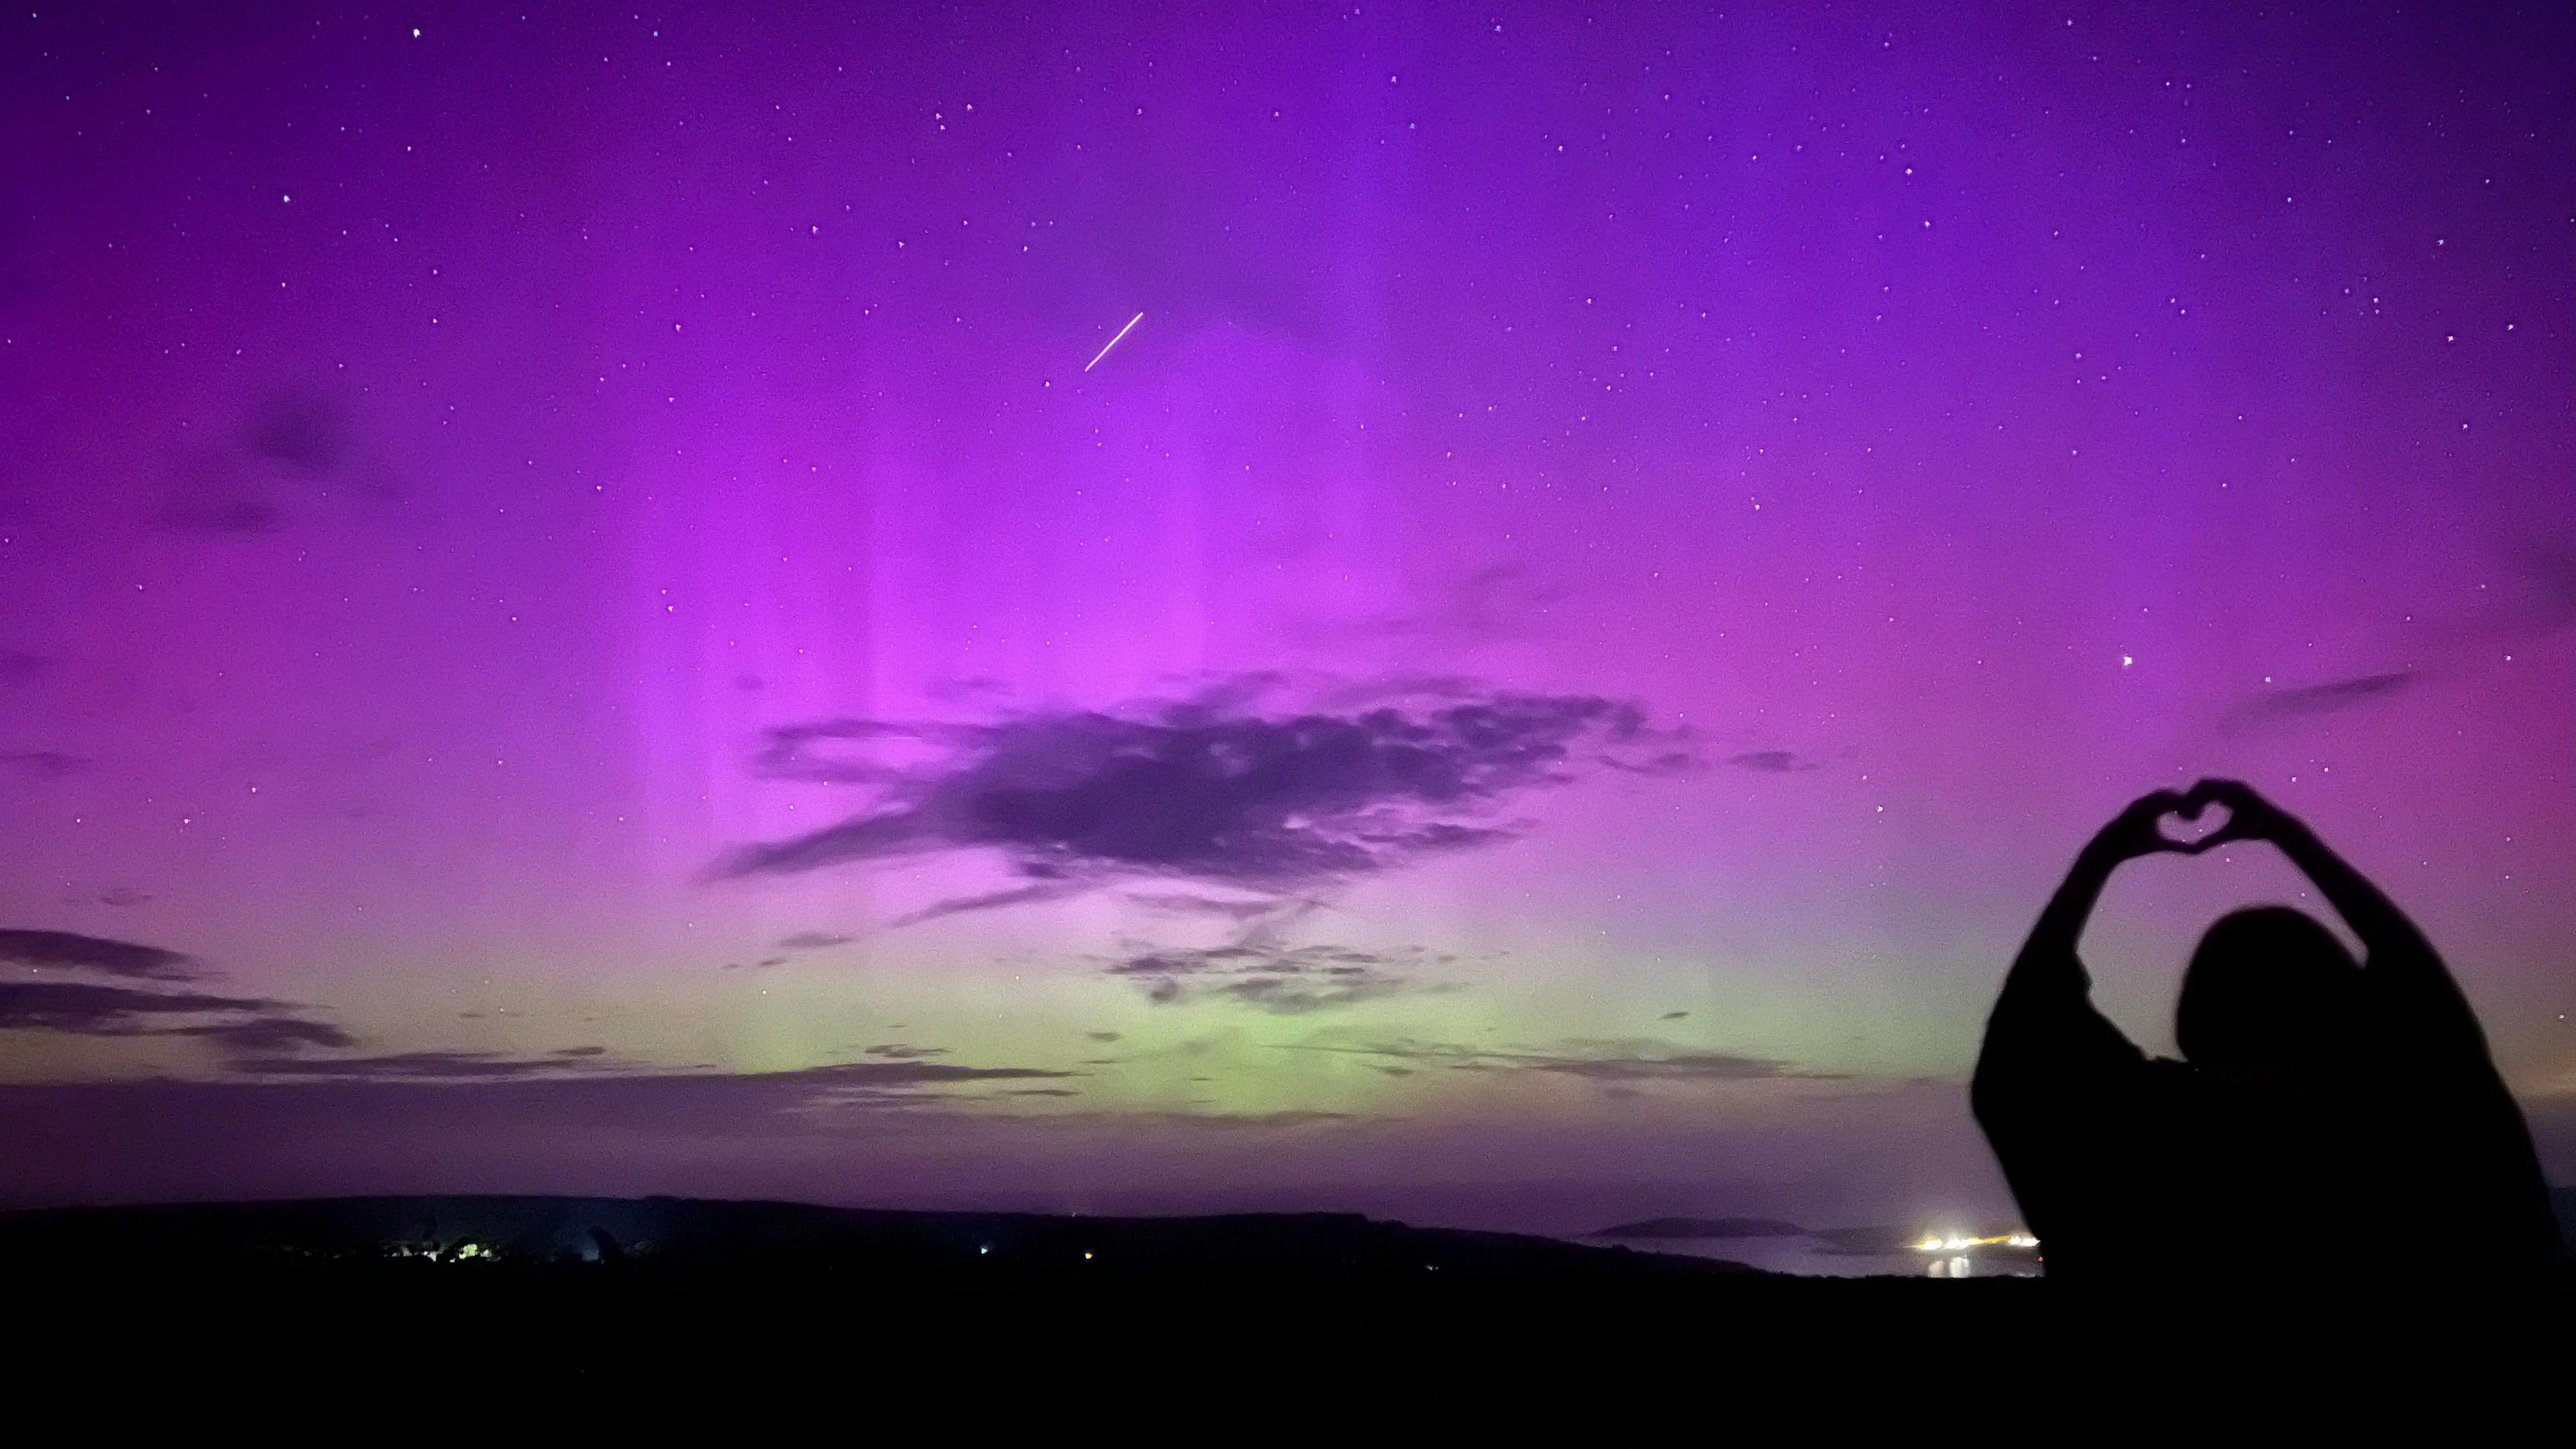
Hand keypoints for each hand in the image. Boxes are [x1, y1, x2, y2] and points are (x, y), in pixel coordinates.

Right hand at [2084, 788, 2197, 863]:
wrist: (2111, 849)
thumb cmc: (2135, 846)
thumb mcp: (2162, 845)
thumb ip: (2179, 845)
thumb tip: (2197, 850)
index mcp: (2157, 808)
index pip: (2177, 800)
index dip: (2189, 805)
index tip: (2200, 815)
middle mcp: (2148, 803)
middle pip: (2171, 794)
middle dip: (2184, 799)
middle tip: (2198, 810)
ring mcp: (2139, 804)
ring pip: (2160, 795)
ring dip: (2173, 800)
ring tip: (2187, 811)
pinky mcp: (2132, 808)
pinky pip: (2148, 802)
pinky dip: (2160, 805)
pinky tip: (2170, 812)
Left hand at [2177, 777, 2296, 852]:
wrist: (2274, 829)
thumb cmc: (2252, 831)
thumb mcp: (2226, 835)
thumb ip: (2210, 839)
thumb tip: (2194, 848)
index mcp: (2224, 795)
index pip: (2201, 790)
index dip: (2189, 800)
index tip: (2183, 817)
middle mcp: (2229, 787)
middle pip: (2201, 784)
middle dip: (2190, 798)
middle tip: (2185, 816)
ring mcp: (2236, 786)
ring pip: (2209, 784)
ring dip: (2197, 799)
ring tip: (2193, 816)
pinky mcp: (2242, 790)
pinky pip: (2221, 789)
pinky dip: (2210, 798)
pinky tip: (2205, 812)